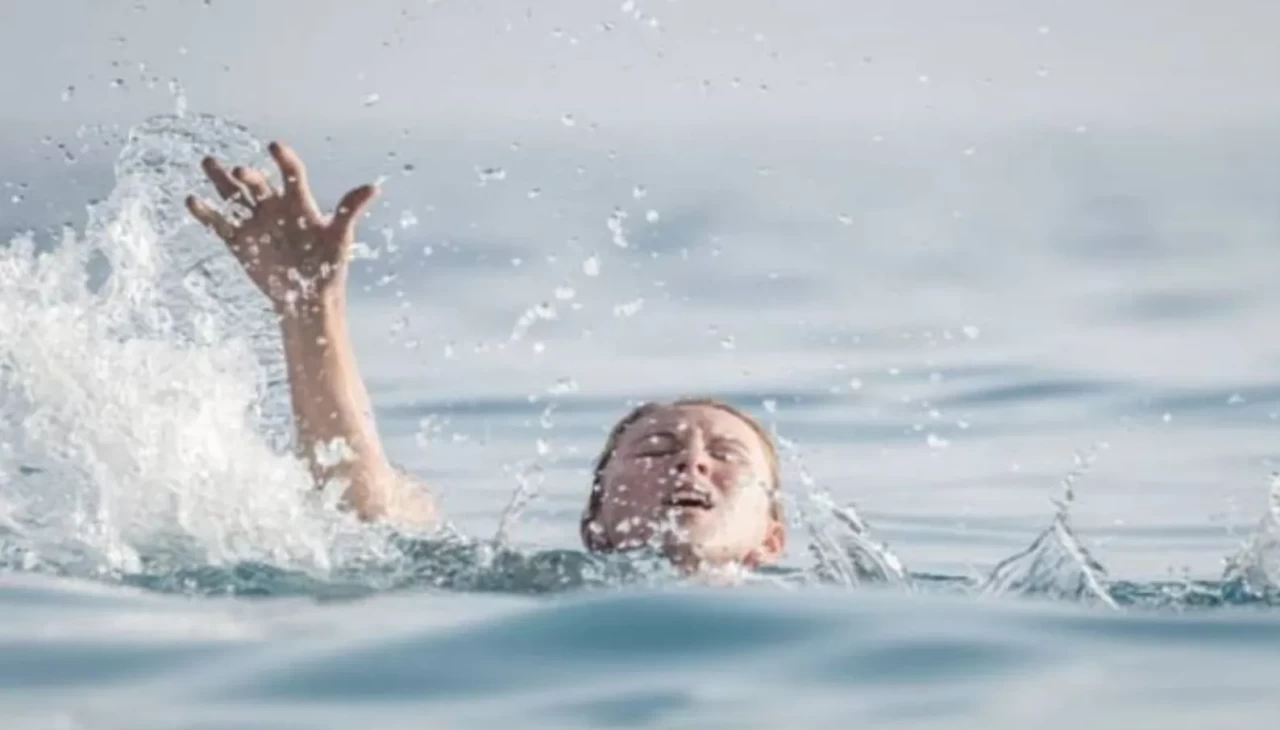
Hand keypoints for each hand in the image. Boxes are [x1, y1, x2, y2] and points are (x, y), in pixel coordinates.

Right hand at [186, 141, 376, 312]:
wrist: (308, 296)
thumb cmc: (329, 264)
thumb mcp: (341, 237)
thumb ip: (349, 210)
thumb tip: (374, 187)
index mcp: (298, 201)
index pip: (291, 174)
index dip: (284, 160)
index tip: (275, 147)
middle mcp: (273, 206)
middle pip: (257, 183)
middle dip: (248, 176)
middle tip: (241, 171)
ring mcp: (254, 222)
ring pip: (233, 195)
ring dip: (220, 179)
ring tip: (208, 161)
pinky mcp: (238, 240)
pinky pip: (218, 223)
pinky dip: (205, 212)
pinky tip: (192, 200)